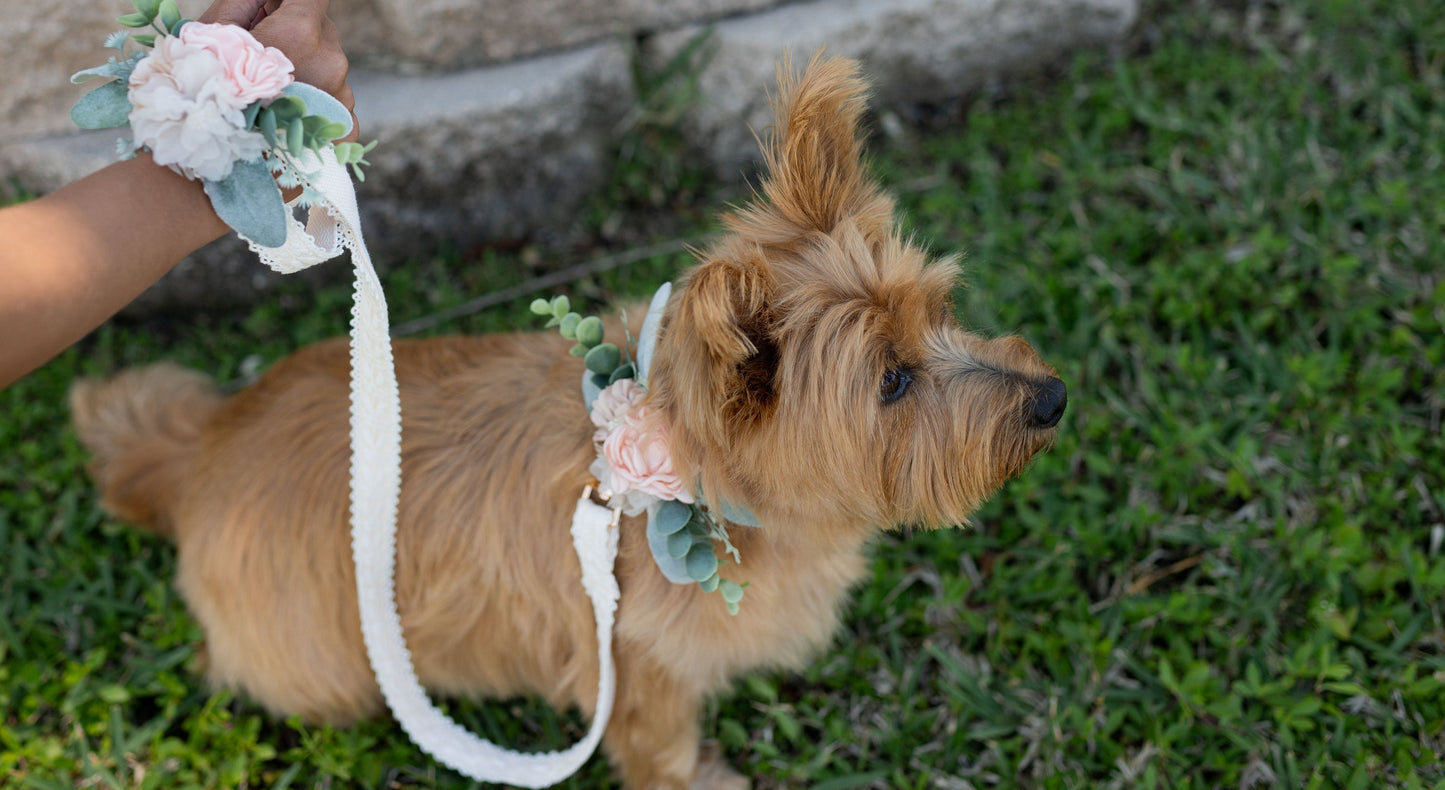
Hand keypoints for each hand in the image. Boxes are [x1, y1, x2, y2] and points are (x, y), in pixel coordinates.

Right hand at [199, 0, 357, 141]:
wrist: (219, 158)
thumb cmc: (208, 92)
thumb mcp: (214, 31)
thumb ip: (245, 4)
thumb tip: (266, 0)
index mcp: (300, 31)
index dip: (287, 2)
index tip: (274, 11)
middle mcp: (330, 61)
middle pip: (319, 30)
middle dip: (294, 35)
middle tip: (260, 57)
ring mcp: (341, 95)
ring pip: (327, 67)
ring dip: (305, 71)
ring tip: (271, 94)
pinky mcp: (345, 125)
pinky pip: (334, 103)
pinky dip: (315, 105)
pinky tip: (288, 115)